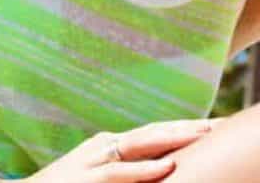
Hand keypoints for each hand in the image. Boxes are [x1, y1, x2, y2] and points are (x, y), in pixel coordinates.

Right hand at [22, 117, 224, 181]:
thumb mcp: (97, 177)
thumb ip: (122, 172)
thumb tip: (156, 168)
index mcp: (109, 147)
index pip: (153, 135)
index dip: (183, 129)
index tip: (212, 127)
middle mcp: (104, 146)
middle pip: (153, 134)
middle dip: (187, 129)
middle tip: (218, 126)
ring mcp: (94, 160)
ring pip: (141, 146)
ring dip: (174, 141)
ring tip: (203, 136)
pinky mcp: (86, 180)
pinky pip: (120, 174)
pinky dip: (145, 171)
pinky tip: (167, 167)